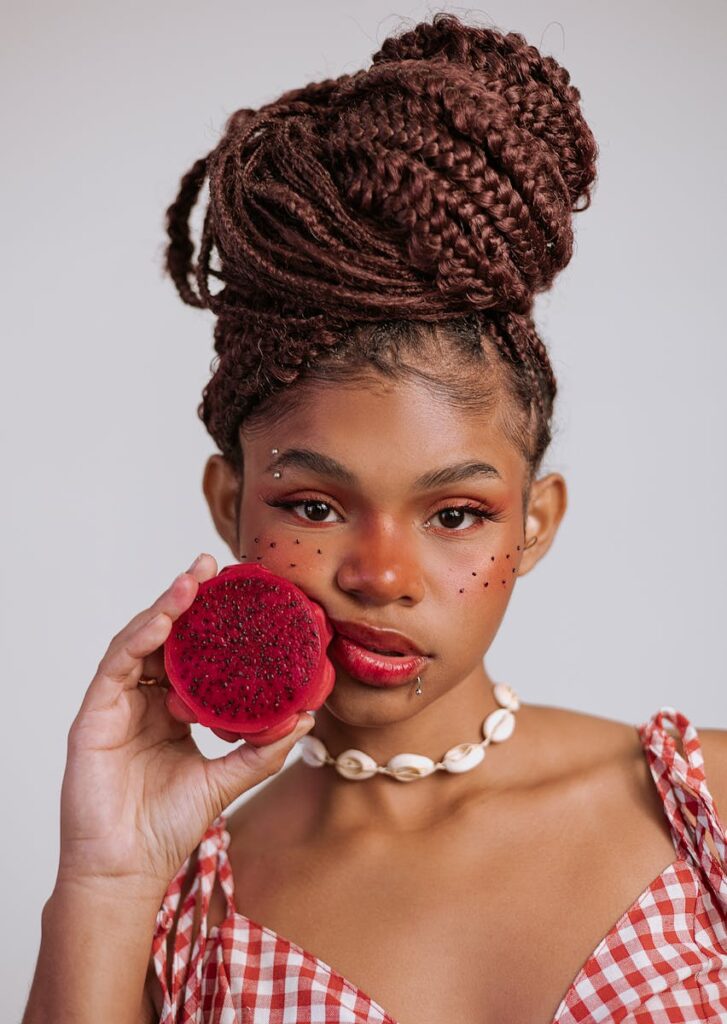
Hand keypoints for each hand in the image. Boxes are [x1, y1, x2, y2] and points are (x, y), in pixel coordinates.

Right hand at [56, 553, 314, 902]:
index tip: (240, 592)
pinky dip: (139, 638)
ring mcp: (117, 705)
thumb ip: (263, 748)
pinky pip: (116, 666)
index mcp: (171, 709)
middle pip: (163, 637)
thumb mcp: (228, 778)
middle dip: (186, 598)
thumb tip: (305, 716)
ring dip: (164, 607)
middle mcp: (143, 700)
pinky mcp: (94, 717)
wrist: (129, 869)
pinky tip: (164, 619)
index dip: (210, 620)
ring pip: (137, 641)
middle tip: (213, 566)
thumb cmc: (168, 826)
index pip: (189, 653)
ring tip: (192, 582)